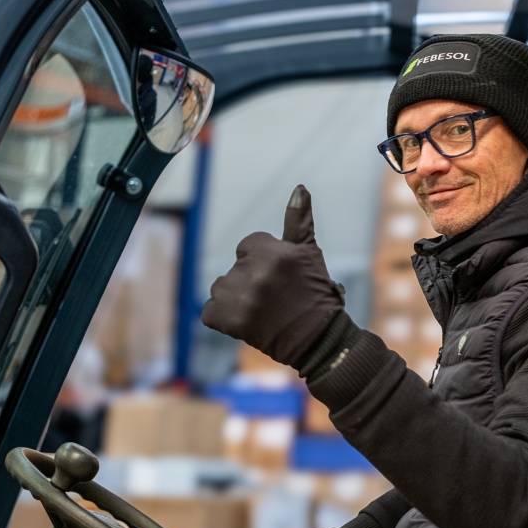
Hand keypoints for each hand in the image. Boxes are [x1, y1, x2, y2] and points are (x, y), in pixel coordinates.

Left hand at [202, 185, 344, 367]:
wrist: (317, 340)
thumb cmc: (315, 293)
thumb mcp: (309, 253)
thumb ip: (298, 220)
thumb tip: (300, 187)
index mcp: (274, 252)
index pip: (248, 245)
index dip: (265, 262)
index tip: (281, 278)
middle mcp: (255, 272)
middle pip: (236, 268)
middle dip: (252, 281)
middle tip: (276, 297)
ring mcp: (240, 298)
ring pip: (221, 287)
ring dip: (236, 299)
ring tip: (262, 310)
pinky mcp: (228, 320)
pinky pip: (210, 311)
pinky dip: (224, 318)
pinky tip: (247, 322)